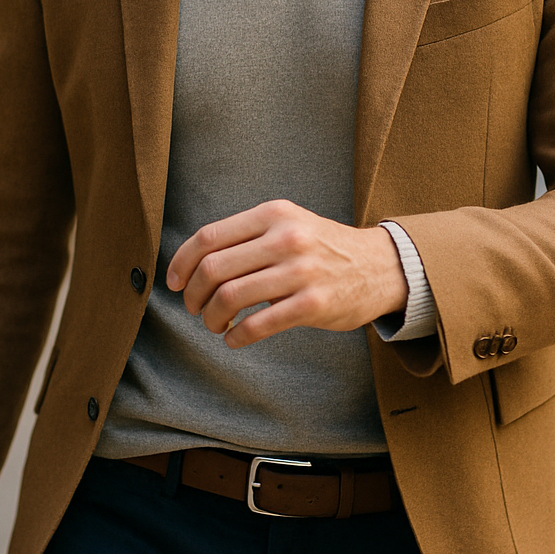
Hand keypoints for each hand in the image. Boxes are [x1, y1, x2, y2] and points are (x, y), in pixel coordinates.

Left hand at [167, 200, 407, 347]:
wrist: (380, 266)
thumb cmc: (323, 248)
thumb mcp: (288, 224)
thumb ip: (247, 236)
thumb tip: (193, 264)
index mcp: (273, 214)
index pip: (208, 237)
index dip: (181, 263)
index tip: (173, 282)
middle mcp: (286, 238)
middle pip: (213, 269)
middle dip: (193, 295)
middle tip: (194, 308)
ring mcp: (301, 271)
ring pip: (230, 297)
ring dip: (211, 318)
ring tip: (215, 325)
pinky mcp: (313, 304)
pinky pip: (258, 325)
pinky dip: (237, 336)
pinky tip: (235, 339)